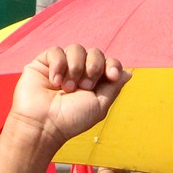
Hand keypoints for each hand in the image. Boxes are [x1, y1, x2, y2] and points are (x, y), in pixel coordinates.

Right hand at [8, 45, 130, 150]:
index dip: (113, 65)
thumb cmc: (71, 119)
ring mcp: (62, 66)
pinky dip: (58, 65)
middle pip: (95, 52)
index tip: (111, 75)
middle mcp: (79, 72)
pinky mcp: (44, 63)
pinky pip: (56, 51)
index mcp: (94, 82)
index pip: (108, 63)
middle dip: (94, 67)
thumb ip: (114, 87)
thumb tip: (129, 73)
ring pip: (76, 49)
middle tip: (85, 87)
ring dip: (76, 68)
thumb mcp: (100, 105)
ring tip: (67, 88)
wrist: (44, 124)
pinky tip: (54, 82)